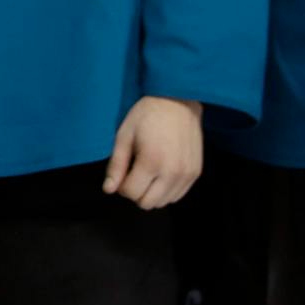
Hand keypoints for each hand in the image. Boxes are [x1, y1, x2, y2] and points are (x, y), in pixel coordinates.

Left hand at [103, 95, 202, 209]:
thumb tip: (109, 189)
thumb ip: (116, 165)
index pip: (131, 193)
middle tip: (133, 174)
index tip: (122, 173)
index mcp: (151, 162)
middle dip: (135, 192)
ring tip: (147, 173)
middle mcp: (172, 172)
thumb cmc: (146, 116)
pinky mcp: (196, 173)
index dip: (121, 186)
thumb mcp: (124, 136)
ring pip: (163, 203)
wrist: (178, 102)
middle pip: (147, 203)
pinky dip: (166, 191)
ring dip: (151, 193)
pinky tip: (160, 174)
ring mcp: (187, 174)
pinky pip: (178, 195)